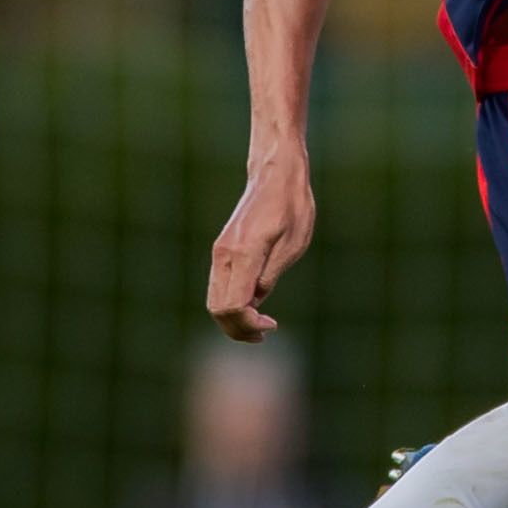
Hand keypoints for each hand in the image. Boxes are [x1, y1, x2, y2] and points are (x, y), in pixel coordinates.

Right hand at [208, 154, 314, 340]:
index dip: (249, 325)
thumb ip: (271, 275)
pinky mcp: (222, 250)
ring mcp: (220, 252)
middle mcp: (225, 254)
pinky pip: (219, 287)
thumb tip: (256, 301)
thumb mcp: (293, 244)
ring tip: (259, 326)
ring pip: (214, 300)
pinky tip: (253, 306)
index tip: (271, 325)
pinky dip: (230, 303)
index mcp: (244, 253)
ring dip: (232, 319)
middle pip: (217, 309)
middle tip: (264, 334)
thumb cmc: (292, 205)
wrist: (276, 173)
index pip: (233, 306)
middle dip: (238, 329)